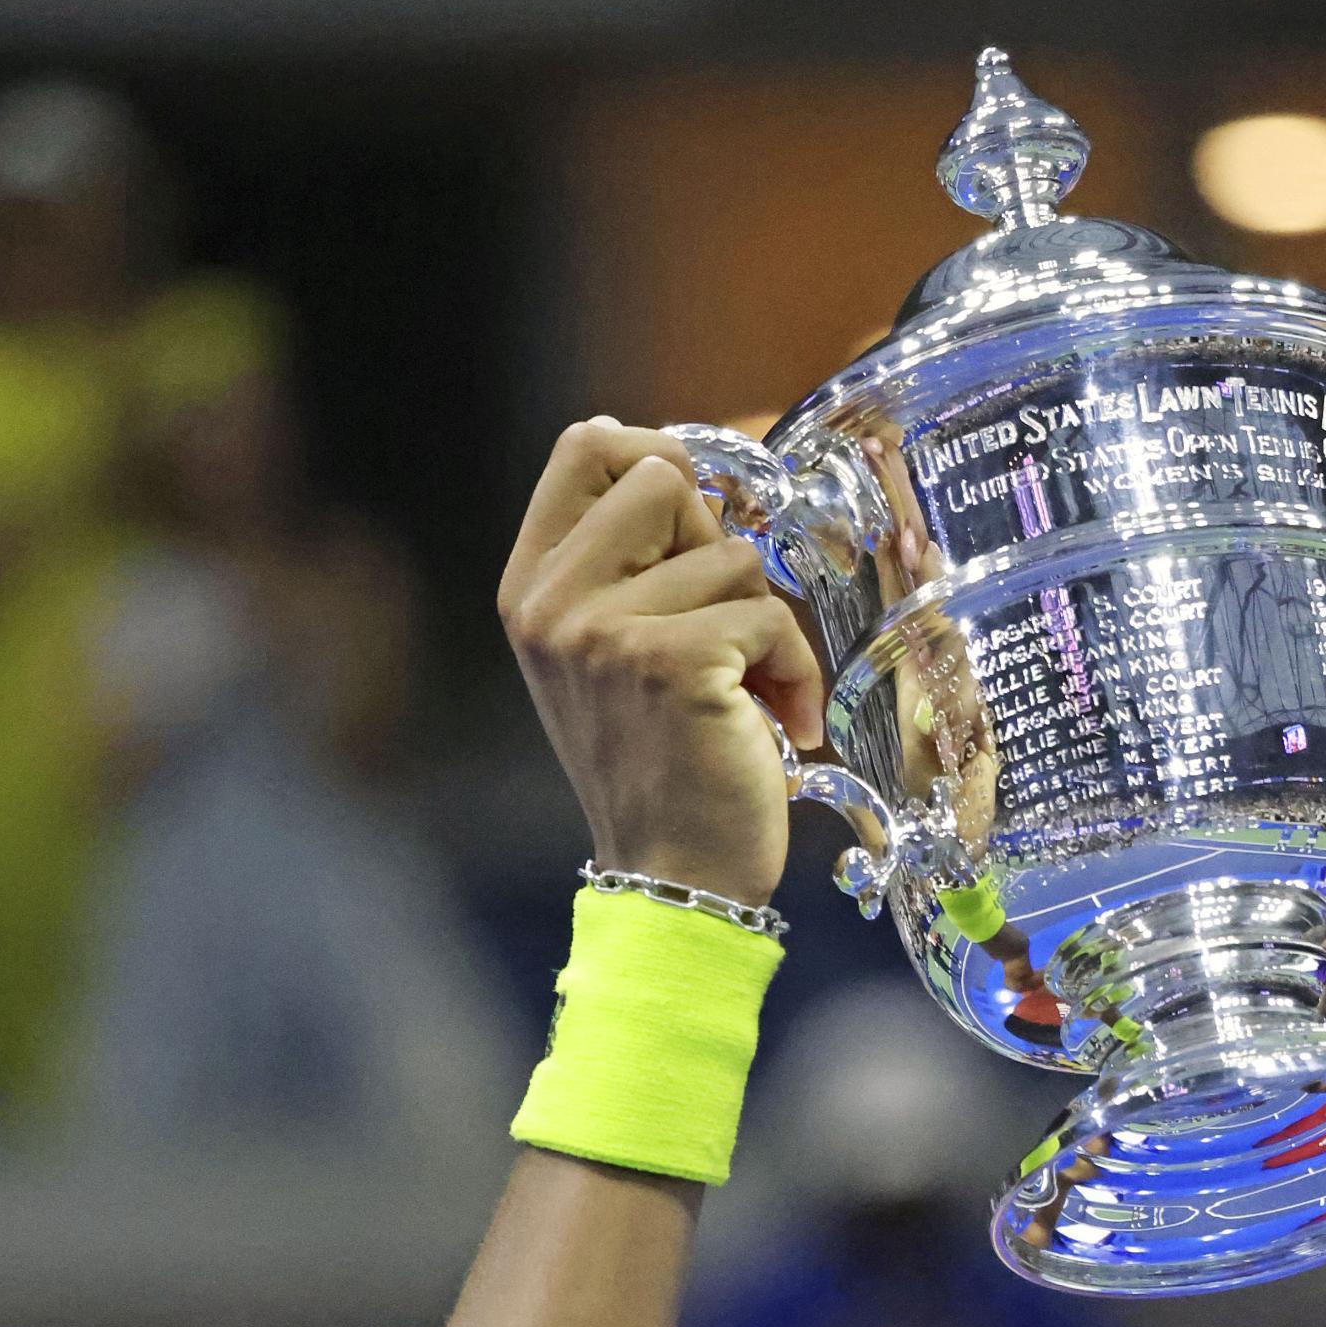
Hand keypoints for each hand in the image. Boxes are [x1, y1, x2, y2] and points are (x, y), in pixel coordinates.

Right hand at [498, 421, 826, 906]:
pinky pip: (769, 615)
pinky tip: (780, 722)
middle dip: (719, 546)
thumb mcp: (612, 651)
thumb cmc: (662, 767)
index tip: (693, 528)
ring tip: (746, 693)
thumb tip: (675, 459)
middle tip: (722, 628)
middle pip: (665, 476)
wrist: (672, 880)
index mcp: (530, 587)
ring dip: (763, 624)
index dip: (658, 459)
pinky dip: (795, 670)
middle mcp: (554, 602)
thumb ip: (627, 560)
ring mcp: (604, 630)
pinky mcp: (670, 661)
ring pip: (732, 554)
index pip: (585, 445)